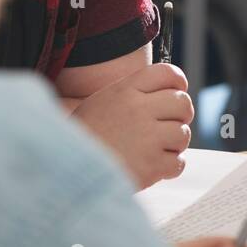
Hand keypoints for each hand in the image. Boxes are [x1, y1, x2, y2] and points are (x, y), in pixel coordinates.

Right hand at [72, 63, 194, 188]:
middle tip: (167, 128)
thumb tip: (168, 91)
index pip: (168, 73)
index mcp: (125, 90)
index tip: (175, 94)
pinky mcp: (152, 165)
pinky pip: (178, 162)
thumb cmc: (84, 139)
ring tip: (153, 150)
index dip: (177, 83)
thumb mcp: (100, 103)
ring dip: (173, 145)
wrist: (63, 173)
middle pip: (183, 102)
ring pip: (183, 134)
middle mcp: (139, 109)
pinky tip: (152, 167)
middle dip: (180, 116)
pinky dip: (169, 168)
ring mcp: (147, 137)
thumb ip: (131, 94)